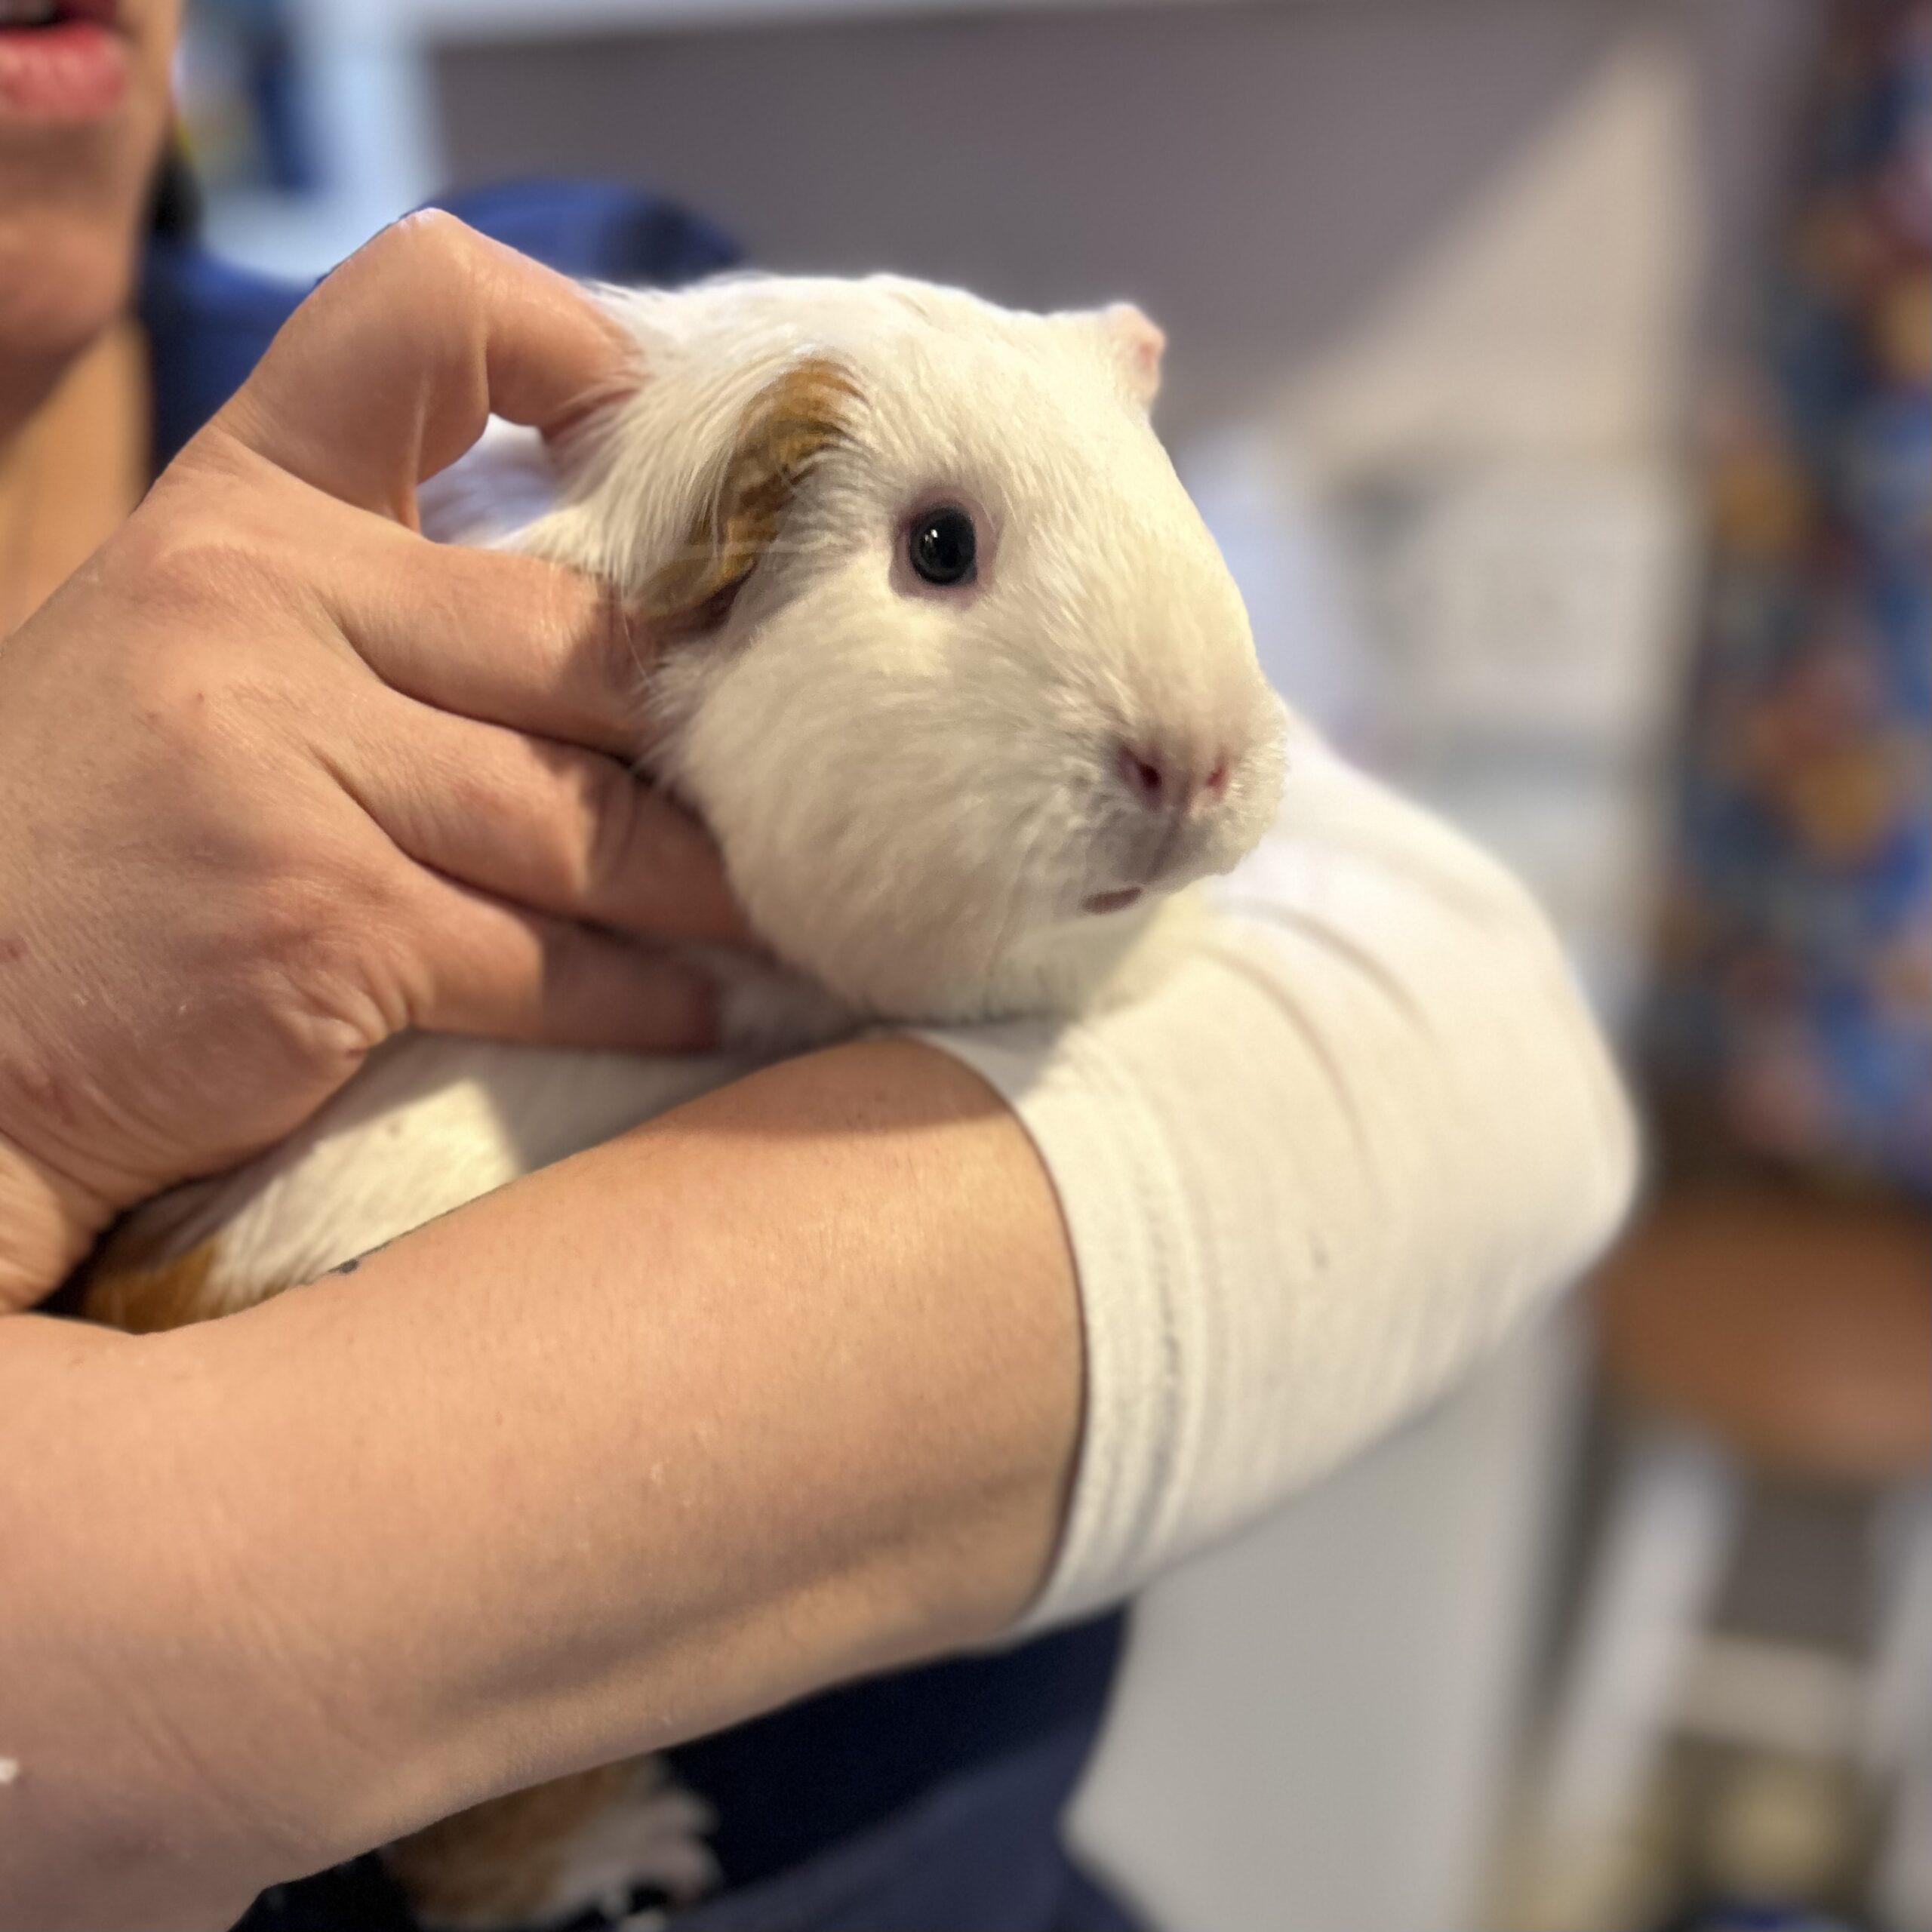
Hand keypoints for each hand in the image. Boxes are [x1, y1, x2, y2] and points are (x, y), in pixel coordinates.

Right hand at [0, 213, 746, 1305]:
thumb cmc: (101, 847)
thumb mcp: (205, 664)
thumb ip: (376, 619)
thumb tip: (626, 652)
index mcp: (234, 508)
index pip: (421, 321)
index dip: (576, 352)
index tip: (671, 453)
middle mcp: (253, 599)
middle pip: (576, 640)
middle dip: (700, 740)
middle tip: (811, 785)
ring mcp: (280, 757)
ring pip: (585, 815)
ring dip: (706, 887)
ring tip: (787, 912)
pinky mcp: (318, 915)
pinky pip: (547, 957)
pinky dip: (643, 997)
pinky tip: (703, 1012)